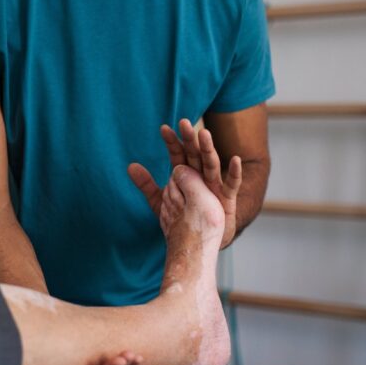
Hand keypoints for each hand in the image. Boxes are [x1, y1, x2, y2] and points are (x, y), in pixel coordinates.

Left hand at [128, 119, 242, 248]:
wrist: (203, 242)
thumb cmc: (185, 218)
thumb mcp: (161, 201)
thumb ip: (148, 185)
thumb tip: (130, 166)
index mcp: (187, 176)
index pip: (178, 155)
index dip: (172, 143)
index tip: (164, 129)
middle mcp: (201, 177)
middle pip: (195, 155)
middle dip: (189, 139)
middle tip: (184, 122)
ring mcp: (215, 187)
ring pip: (211, 165)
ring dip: (208, 149)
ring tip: (204, 134)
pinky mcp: (227, 200)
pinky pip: (232, 185)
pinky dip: (234, 173)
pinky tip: (235, 160)